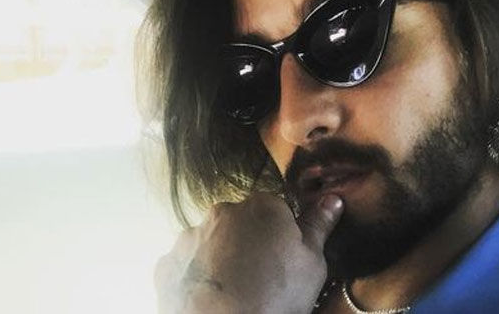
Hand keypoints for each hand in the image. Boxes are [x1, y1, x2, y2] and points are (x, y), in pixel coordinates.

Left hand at [155, 192, 342, 313]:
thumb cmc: (277, 295)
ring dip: (221, 258)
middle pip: (240, 223)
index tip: (285, 259)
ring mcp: (190, 237)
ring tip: (235, 291)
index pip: (276, 210)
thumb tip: (331, 199)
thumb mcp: (312, 262)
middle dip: (248, 243)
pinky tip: (211, 298)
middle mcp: (222, 213)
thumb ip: (318, 226)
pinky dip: (197, 277)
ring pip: (211, 242)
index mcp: (262, 207)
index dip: (281, 235)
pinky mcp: (167, 264)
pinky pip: (187, 265)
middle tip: (261, 277)